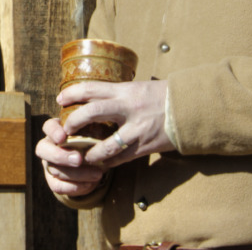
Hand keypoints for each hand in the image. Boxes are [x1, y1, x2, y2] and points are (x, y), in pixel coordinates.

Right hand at [35, 117, 107, 197]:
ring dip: (76, 174)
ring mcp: (48, 163)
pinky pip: (57, 186)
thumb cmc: (92, 140)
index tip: (63, 137)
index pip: (48, 126)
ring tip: (97, 174)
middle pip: (42, 149)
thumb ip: (93, 130)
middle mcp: (48, 146)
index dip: (53, 132)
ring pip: (54, 169)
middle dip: (61, 155)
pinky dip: (74, 187)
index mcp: (56, 130)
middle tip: (79, 159)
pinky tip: (90, 184)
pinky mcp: (52, 179)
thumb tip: (101, 129)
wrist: (92, 161)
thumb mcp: (93, 132)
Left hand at [46, 79, 173, 168]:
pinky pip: (123, 157)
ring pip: (107, 144)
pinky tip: (104, 164)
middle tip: (65, 129)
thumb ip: (120, 93)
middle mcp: (129, 108)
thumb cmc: (164, 95)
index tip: (60, 99)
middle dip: (75, 121)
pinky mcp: (146, 145)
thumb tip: (98, 96)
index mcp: (126, 90)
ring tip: (83, 156)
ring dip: (92, 153)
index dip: (72, 93)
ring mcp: (137, 128)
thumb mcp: (139, 88)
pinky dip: (111, 162)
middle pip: (92, 113)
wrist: (191, 108)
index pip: (92, 89)